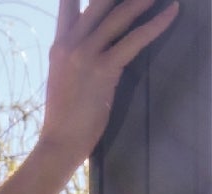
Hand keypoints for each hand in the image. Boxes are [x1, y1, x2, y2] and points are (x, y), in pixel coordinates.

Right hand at [39, 0, 177, 168]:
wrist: (59, 142)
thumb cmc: (63, 116)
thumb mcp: (62, 76)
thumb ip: (75, 55)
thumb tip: (96, 41)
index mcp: (59, 45)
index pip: (69, 4)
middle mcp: (71, 43)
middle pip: (99, 2)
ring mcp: (86, 55)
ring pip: (119, 15)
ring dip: (142, 1)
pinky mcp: (104, 69)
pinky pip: (135, 39)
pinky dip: (156, 24)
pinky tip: (171, 13)